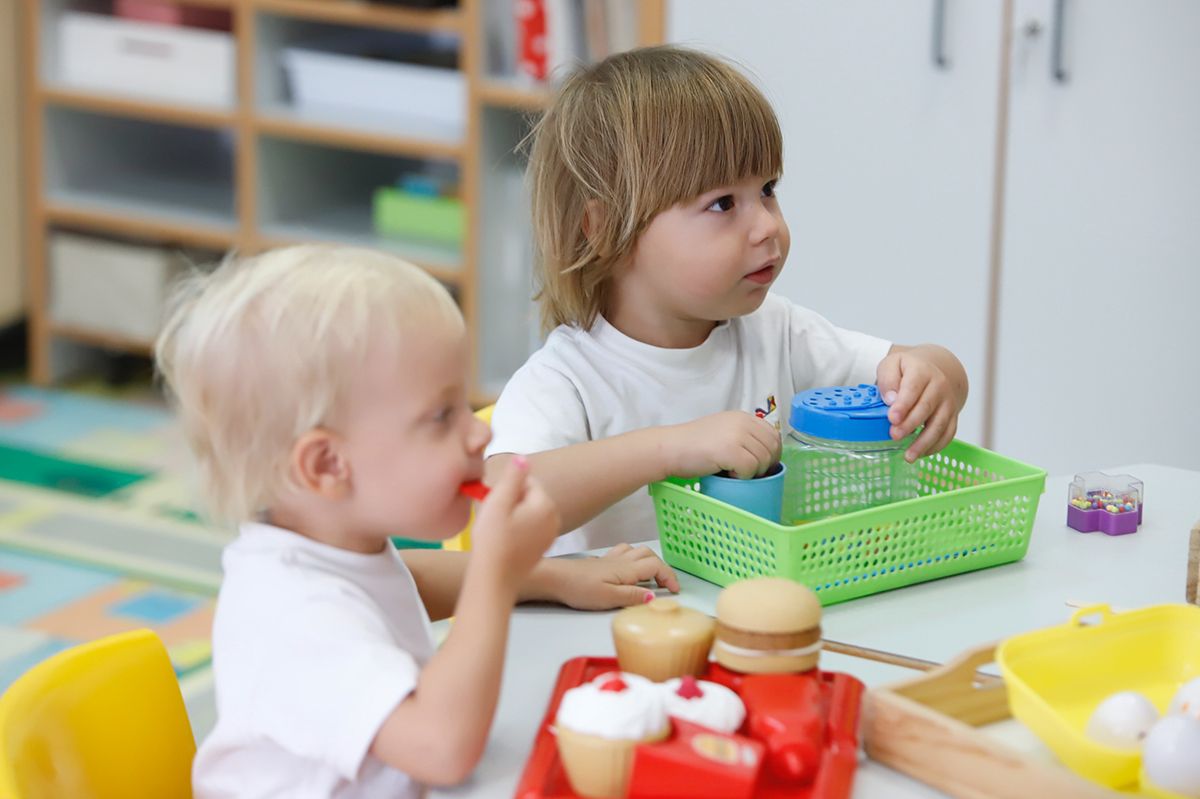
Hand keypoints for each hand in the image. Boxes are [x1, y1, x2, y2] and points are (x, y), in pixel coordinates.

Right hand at [471, 456, 560, 586]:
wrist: (494, 579)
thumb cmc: (493, 540)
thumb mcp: (498, 502)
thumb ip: (512, 476)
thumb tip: (523, 458)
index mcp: (546, 504)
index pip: (527, 481)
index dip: (507, 489)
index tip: (494, 503)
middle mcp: (554, 518)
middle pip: (530, 496)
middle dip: (512, 501)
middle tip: (494, 517)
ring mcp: (550, 535)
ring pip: (529, 512)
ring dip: (514, 515)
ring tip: (498, 530)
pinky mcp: (543, 548)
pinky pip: (530, 528)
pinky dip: (518, 530)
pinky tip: (505, 542)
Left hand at [544, 543, 680, 609]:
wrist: (553, 578)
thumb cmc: (579, 589)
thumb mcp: (608, 598)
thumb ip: (632, 596)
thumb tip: (654, 596)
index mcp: (626, 569)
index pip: (656, 566)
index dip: (669, 576)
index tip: (675, 590)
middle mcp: (620, 560)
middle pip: (649, 554)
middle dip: (662, 567)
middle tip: (665, 585)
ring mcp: (609, 559)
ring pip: (636, 550)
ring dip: (648, 560)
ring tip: (649, 577)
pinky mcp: (599, 562)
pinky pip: (622, 553)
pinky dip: (632, 559)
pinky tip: (625, 570)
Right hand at [664, 411, 780, 478]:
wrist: (671, 448)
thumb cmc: (692, 445)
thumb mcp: (722, 431)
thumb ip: (742, 435)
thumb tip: (764, 453)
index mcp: (742, 417)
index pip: (773, 434)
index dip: (772, 452)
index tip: (762, 464)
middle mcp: (742, 422)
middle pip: (772, 447)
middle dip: (766, 464)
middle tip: (749, 472)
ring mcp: (737, 435)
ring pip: (764, 460)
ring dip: (753, 472)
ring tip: (734, 471)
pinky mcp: (731, 450)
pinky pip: (751, 469)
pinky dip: (743, 476)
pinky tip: (728, 474)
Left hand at [875, 346, 964, 461]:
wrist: (936, 369)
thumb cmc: (909, 369)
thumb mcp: (892, 364)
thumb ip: (888, 379)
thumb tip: (891, 399)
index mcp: (922, 371)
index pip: (913, 388)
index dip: (903, 404)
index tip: (892, 418)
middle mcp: (939, 387)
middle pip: (926, 408)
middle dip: (910, 425)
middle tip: (894, 436)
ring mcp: (948, 403)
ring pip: (939, 425)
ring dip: (924, 442)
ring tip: (908, 456)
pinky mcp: (952, 417)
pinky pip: (947, 434)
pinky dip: (935, 447)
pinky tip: (921, 454)